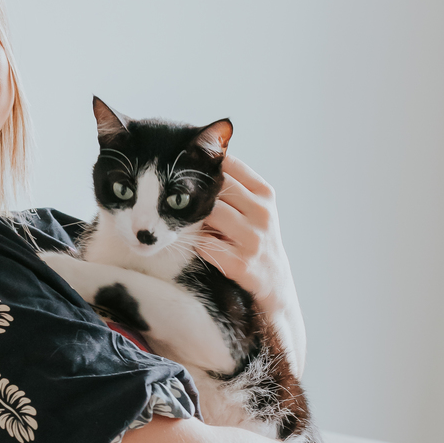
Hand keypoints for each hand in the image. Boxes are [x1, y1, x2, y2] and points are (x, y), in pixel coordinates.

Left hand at [196, 155, 306, 375]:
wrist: (274, 283)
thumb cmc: (254, 239)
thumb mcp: (254, 208)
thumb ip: (232, 185)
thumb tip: (194, 158)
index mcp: (264, 193)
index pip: (229, 164)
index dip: (202, 163)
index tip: (180, 165)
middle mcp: (262, 213)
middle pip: (217, 187)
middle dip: (193, 191)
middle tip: (169, 192)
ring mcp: (253, 239)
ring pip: (209, 213)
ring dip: (192, 218)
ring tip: (181, 221)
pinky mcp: (240, 264)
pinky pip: (205, 245)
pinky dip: (194, 243)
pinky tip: (190, 244)